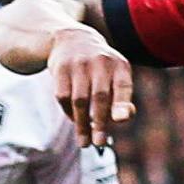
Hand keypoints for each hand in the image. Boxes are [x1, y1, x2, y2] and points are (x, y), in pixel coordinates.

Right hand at [49, 26, 134, 148]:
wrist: (72, 40)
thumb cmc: (101, 69)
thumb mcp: (116, 78)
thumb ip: (123, 100)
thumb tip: (122, 118)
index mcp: (119, 66)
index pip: (123, 86)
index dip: (122, 102)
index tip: (121, 119)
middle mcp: (100, 62)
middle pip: (100, 97)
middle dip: (99, 122)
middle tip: (99, 143)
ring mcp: (79, 64)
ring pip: (80, 100)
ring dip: (81, 124)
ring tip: (85, 143)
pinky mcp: (60, 68)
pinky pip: (63, 97)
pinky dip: (68, 112)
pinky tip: (74, 120)